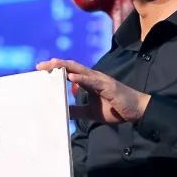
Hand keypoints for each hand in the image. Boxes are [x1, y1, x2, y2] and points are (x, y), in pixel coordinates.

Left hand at [36, 59, 150, 122]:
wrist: (136, 111)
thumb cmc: (115, 109)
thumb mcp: (91, 112)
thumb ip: (77, 110)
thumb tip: (63, 111)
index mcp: (89, 81)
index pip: (69, 71)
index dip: (56, 68)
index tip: (41, 69)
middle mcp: (94, 77)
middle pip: (71, 66)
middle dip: (55, 64)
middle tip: (40, 65)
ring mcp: (101, 80)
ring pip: (80, 69)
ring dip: (65, 66)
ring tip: (52, 65)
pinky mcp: (109, 86)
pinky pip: (93, 80)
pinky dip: (81, 77)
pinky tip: (71, 76)